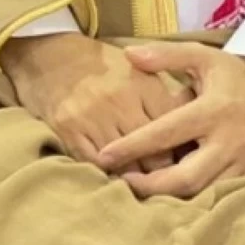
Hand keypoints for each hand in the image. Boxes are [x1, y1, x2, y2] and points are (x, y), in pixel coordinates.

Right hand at [0, 33, 190, 171]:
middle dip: (164, 171)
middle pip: (153, 152)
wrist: (51, 56)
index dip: (183, 148)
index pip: (172, 128)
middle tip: (173, 183)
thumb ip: (163, 95)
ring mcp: (92, 117)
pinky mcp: (70, 131)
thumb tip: (192, 127)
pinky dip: (109, 175)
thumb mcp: (138, 69)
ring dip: (138, 179)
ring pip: (126, 164)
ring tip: (148, 188)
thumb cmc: (101, 65)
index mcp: (141, 83)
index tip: (190, 161)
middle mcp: (118, 101)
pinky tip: (118, 180)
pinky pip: (96, 164)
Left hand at [96, 43, 244, 197]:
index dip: (133, 146)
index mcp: (213, 110)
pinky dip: (194, 201)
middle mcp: (229, 142)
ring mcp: (244, 165)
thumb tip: (129, 54)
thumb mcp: (202, 56)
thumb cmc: (233, 76)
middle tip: (120, 181)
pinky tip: (171, 199)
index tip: (105, 156)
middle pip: (185, 177)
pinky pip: (219, 198)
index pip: (166, 132)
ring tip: (140, 191)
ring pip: (202, 194)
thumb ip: (166, 55)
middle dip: (150, 185)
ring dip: (169, 198)